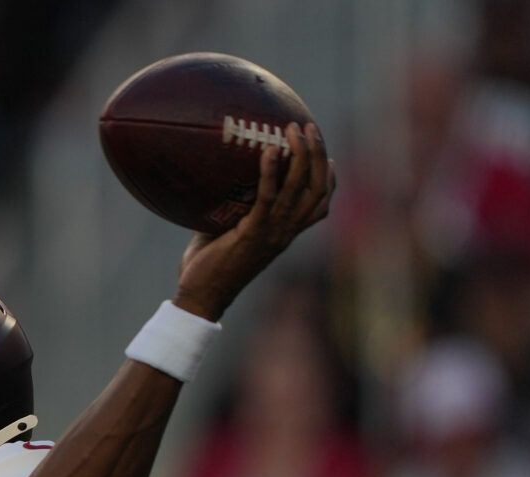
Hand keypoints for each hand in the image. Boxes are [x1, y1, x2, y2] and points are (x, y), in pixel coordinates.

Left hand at [173, 122, 334, 321]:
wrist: (201, 297)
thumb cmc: (210, 265)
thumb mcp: (230, 230)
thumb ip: (235, 207)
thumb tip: (221, 176)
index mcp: (285, 233)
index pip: (320, 204)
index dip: (328, 178)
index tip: (326, 154)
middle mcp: (286, 232)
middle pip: (318, 188)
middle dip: (317, 153)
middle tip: (308, 127)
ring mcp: (272, 233)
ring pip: (299, 188)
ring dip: (300, 154)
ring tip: (292, 129)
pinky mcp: (253, 233)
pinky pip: (268, 198)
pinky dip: (271, 172)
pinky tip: (267, 150)